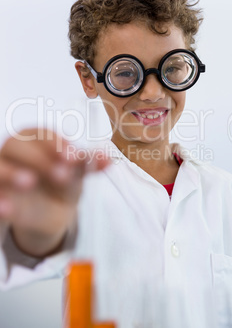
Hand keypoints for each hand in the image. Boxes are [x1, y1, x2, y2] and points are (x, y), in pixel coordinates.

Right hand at [0, 128, 107, 256]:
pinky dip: (0, 200)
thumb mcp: (75, 175)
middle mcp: (14, 152)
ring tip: (30, 183)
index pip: (41, 134)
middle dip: (39, 158)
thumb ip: (88, 166)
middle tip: (62, 175)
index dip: (56, 143)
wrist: (44, 212)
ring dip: (11, 172)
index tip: (73, 157)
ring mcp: (2, 170)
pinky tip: (10, 210)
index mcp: (35, 140)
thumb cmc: (59, 183)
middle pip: (16, 145)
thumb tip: (107, 159)